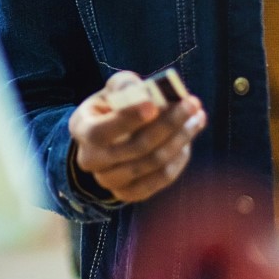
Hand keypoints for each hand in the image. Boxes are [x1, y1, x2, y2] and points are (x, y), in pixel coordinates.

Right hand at [68, 71, 205, 202]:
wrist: (107, 138)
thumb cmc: (114, 106)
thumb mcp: (114, 89)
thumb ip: (127, 85)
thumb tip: (147, 94)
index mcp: (81, 129)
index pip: (102, 130)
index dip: (128, 119)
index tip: (154, 104)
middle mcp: (90, 159)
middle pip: (136, 147)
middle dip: (169, 124)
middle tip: (192, 105)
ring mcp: (108, 180)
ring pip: (153, 163)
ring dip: (180, 139)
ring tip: (197, 118)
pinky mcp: (128, 193)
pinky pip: (160, 180)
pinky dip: (178, 160)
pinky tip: (187, 142)